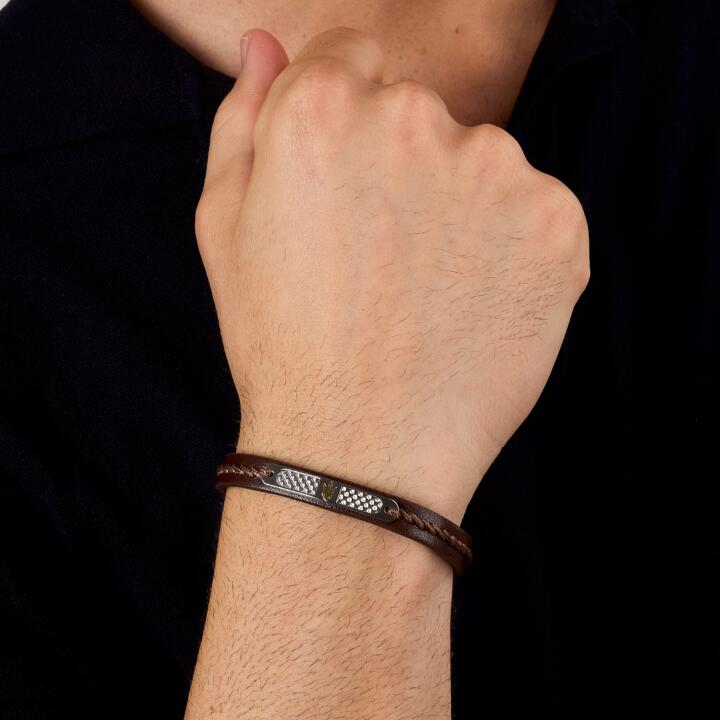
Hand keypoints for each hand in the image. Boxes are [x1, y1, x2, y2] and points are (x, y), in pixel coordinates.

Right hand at [196, 27, 588, 523]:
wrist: (359, 449)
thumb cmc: (281, 343)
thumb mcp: (225, 227)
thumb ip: (243, 119)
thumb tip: (266, 45)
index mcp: (325, 110)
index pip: (352, 56)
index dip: (348, 119)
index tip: (351, 177)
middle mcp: (416, 120)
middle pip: (419, 112)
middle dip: (401, 166)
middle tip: (380, 256)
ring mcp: (497, 171)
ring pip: (480, 163)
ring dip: (459, 206)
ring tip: (425, 289)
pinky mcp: (557, 224)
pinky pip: (532, 210)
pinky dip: (508, 246)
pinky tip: (470, 301)